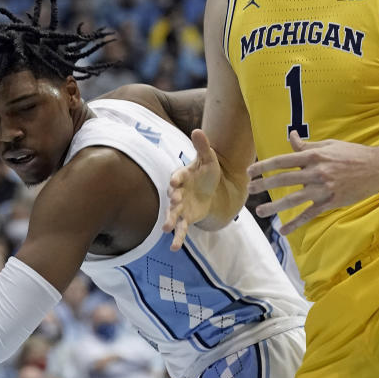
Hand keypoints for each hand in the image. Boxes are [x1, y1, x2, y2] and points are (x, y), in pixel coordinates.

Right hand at [162, 130, 221, 250]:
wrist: (212, 188)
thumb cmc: (207, 172)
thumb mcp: (208, 159)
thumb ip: (202, 147)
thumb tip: (197, 129)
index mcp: (182, 176)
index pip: (177, 177)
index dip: (176, 180)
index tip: (175, 182)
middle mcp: (178, 192)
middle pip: (173, 196)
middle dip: (173, 200)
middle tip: (174, 202)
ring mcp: (181, 207)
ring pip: (173, 214)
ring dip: (170, 221)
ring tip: (167, 229)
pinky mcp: (186, 219)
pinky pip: (181, 229)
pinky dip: (178, 238)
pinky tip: (174, 248)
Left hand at [247, 132, 378, 234]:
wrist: (377, 169)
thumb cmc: (352, 154)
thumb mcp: (330, 145)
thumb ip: (308, 144)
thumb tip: (291, 137)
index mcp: (315, 155)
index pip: (283, 160)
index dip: (264, 166)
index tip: (251, 171)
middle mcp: (316, 172)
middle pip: (284, 179)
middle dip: (264, 184)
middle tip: (250, 190)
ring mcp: (323, 188)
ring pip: (294, 199)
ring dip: (275, 206)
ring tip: (260, 211)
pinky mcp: (331, 202)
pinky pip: (309, 214)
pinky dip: (296, 223)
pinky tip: (284, 230)